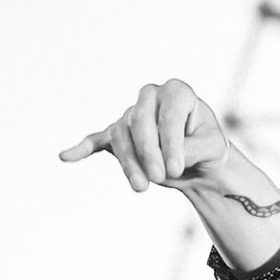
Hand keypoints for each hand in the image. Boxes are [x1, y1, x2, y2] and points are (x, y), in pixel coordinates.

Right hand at [58, 79, 279, 273]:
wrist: (200, 162)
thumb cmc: (209, 149)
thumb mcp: (213, 148)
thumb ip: (194, 149)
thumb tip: (169, 158)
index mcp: (177, 92)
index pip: (167, 115)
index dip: (170, 143)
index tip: (175, 168)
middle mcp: (151, 97)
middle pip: (139, 122)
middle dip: (147, 152)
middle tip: (159, 178)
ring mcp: (132, 114)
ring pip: (122, 136)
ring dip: (129, 163)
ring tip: (141, 187)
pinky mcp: (119, 134)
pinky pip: (98, 140)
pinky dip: (82, 149)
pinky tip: (66, 156)